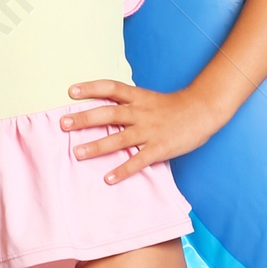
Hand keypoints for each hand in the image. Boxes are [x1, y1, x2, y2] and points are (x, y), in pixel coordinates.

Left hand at [59, 80, 222, 183]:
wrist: (203, 111)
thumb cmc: (174, 107)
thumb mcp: (149, 98)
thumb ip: (128, 103)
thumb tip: (103, 108)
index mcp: (138, 97)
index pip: (111, 88)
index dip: (91, 88)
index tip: (70, 91)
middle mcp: (141, 112)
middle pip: (109, 113)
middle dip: (85, 119)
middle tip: (63, 124)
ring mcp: (150, 131)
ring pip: (120, 137)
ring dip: (97, 146)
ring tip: (77, 153)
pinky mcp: (159, 148)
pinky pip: (138, 160)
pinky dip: (123, 170)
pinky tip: (109, 179)